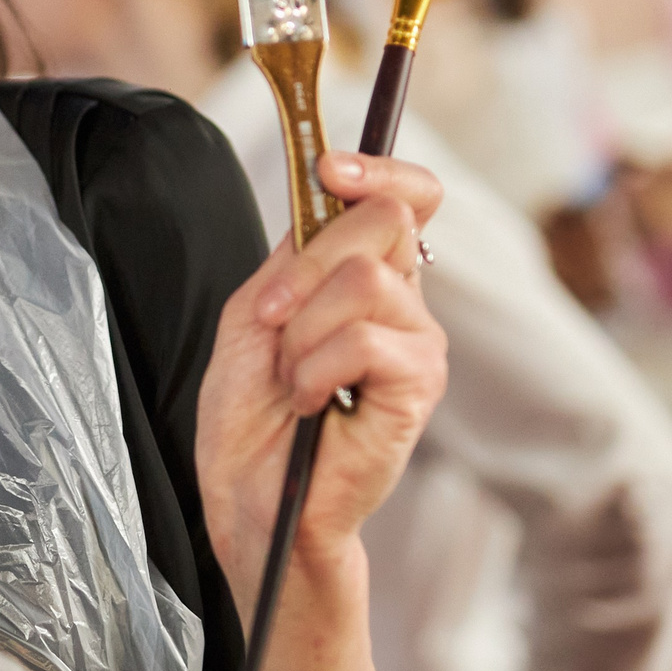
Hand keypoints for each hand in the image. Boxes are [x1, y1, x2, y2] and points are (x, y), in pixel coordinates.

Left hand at [197, 150, 448, 622]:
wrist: (253, 501)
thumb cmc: (251, 422)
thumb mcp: (252, 314)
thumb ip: (293, 252)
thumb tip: (330, 194)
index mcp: (364, 278)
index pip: (408, 197)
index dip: (379, 169)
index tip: (331, 169)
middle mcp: (402, 303)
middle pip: (384, 221)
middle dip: (306, 264)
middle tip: (273, 319)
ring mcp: (418, 343)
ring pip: (364, 280)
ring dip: (302, 330)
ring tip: (293, 379)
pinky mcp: (420, 387)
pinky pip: (367, 339)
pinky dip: (318, 368)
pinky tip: (313, 403)